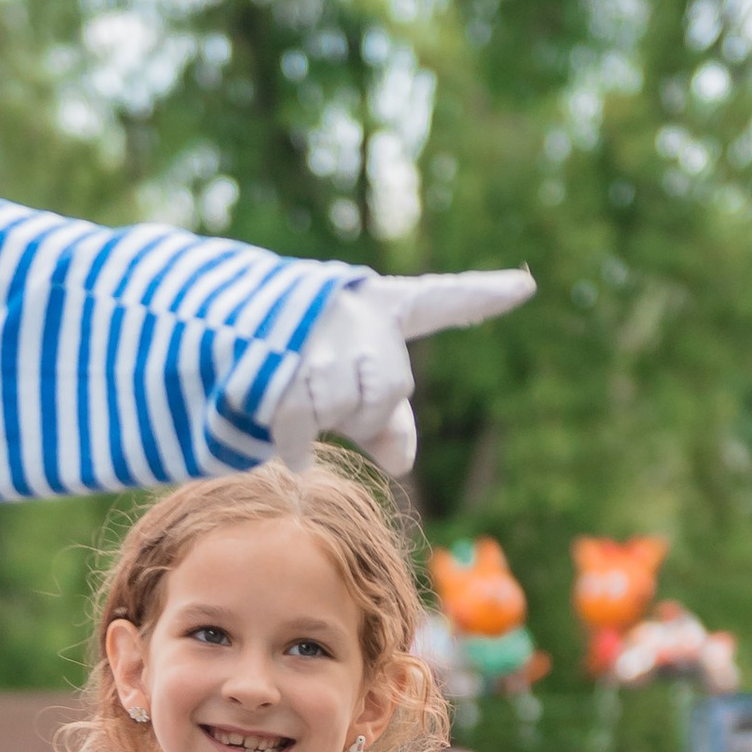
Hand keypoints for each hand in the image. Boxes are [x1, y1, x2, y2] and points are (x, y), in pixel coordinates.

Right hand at [271, 266, 535, 478]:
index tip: (527, 286)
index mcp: (383, 307)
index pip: (440, 299)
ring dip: (323, 422)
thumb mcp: (355, 388)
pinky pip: (300, 425)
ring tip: (301, 400)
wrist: (224, 335)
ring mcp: (313, 333)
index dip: (482, 295)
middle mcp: (352, 311)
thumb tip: (400, 465)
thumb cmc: (310, 362)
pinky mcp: (275, 362)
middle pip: (391, 387)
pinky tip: (289, 443)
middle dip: (367, 412)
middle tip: (338, 408)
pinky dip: (293, 446)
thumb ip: (388, 422)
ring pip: (344, 407)